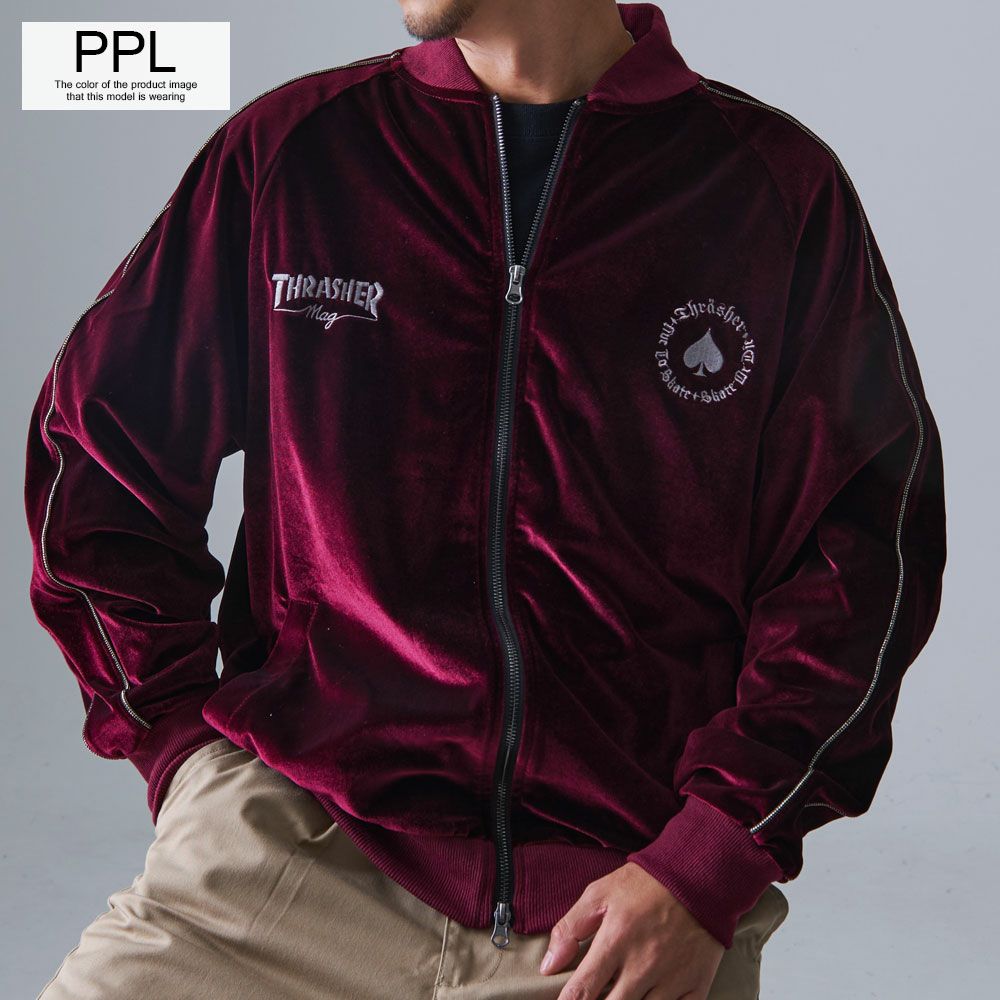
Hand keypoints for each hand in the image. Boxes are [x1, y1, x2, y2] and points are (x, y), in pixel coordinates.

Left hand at [538, 861, 724, 999]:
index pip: (583, 991)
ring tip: (620, 992)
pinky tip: (648, 999)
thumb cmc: (646, 884)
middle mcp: (642, 965)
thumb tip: (547, 966)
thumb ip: (570, 928)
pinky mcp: (696, 986)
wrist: (699, 875)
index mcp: (615, 940)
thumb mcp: (600, 893)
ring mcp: (671, 979)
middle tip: (595, 995)